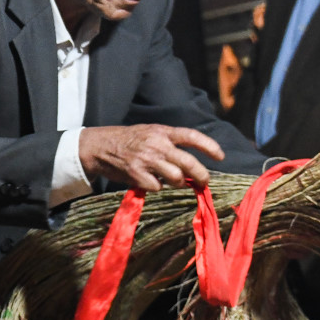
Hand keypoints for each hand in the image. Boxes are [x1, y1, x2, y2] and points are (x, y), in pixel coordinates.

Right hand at [78, 124, 224, 190]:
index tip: (220, 157)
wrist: (99, 146)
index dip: (209, 146)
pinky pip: (158, 187)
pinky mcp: (136, 174)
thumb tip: (191, 162)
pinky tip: (151, 182)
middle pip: (189, 163)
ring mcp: (146, 160)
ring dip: (179, 184)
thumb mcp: (150, 132)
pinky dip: (158, 188)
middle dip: (201, 175)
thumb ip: (169, 142)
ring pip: (176, 178)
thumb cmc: (128, 140)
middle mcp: (156, 144)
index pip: (192, 136)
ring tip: (175, 182)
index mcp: (162, 131)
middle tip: (204, 182)